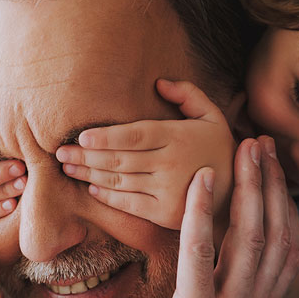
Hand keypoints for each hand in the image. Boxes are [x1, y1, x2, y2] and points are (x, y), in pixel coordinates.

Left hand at [55, 78, 235, 229]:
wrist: (239, 193)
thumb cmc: (219, 149)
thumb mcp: (212, 116)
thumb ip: (187, 95)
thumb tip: (158, 83)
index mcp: (178, 137)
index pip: (135, 136)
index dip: (106, 137)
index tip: (81, 136)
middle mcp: (170, 164)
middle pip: (120, 159)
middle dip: (86, 156)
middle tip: (59, 151)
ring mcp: (167, 191)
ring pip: (120, 181)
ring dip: (89, 174)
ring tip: (68, 167)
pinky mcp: (165, 214)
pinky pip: (129, 204)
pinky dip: (108, 196)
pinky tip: (92, 187)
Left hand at [132, 136, 298, 297]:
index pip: (283, 253)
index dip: (282, 209)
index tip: (274, 175)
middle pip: (275, 236)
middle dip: (272, 186)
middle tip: (264, 143)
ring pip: (249, 239)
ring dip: (249, 188)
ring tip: (246, 147)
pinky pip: (200, 258)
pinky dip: (200, 215)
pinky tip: (200, 180)